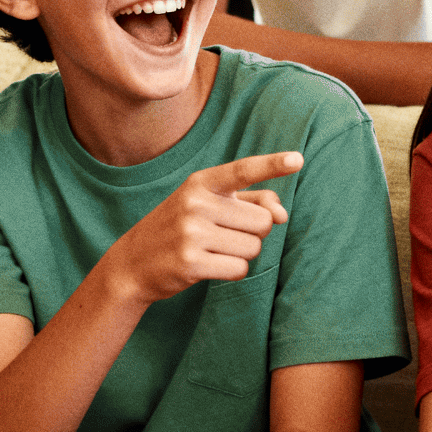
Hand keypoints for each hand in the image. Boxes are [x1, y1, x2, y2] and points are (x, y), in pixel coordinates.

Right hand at [98, 151, 299, 303]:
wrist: (132, 263)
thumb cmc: (181, 228)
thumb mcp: (209, 204)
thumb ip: (252, 201)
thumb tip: (282, 215)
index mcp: (201, 182)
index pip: (242, 170)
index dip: (272, 165)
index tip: (298, 159)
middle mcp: (195, 202)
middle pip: (262, 222)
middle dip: (253, 233)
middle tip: (224, 235)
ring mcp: (191, 232)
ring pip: (254, 247)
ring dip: (242, 254)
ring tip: (213, 250)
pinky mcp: (190, 262)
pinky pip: (240, 269)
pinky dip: (233, 271)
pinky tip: (210, 266)